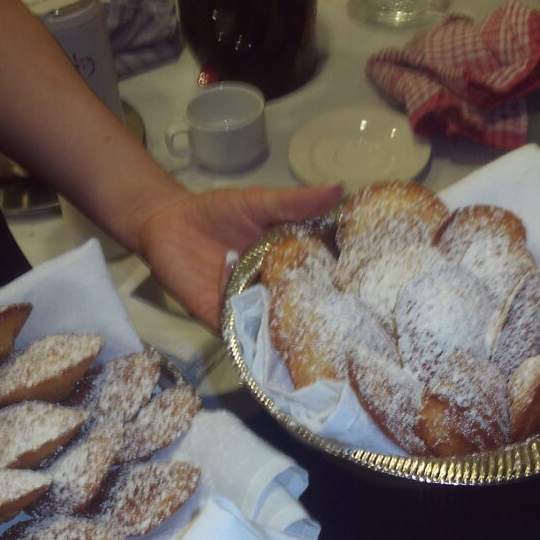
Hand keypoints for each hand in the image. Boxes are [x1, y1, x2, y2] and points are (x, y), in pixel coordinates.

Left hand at [135, 183, 343, 332]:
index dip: (345, 289)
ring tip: (323, 351)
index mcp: (289, 266)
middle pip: (303, 314)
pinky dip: (255, 340)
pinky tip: (273, 343)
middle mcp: (274, 293)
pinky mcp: (222, 321)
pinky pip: (243, 336)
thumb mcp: (260, 203)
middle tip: (356, 334)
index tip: (374, 297)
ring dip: (294, 339)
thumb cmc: (216, 212)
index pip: (322, 282)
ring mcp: (249, 310)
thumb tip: (339, 188)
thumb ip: (296, 203)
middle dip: (325, 324)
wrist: (166, 223)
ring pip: (277, 331)